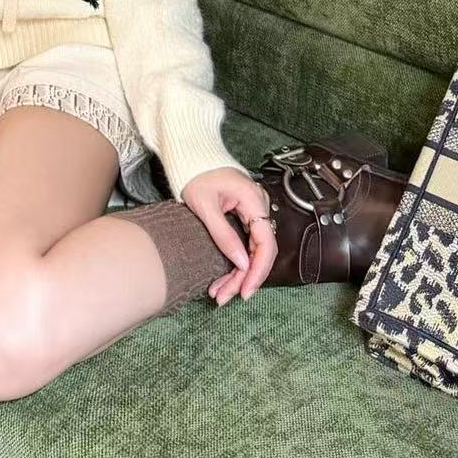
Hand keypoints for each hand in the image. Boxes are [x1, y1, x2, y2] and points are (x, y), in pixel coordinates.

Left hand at [179, 166, 275, 305]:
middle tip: (224, 297)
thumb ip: (223, 234)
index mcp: (253, 200)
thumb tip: (242, 264)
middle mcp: (259, 207)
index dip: (258, 270)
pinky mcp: (246, 219)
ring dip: (238, 276)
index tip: (245, 291)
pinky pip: (246, 246)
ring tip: (219, 294)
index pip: (265, 242)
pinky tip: (224, 280)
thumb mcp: (204, 206)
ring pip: (253, 252)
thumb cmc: (196, 176)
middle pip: (261, 252)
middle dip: (244, 278)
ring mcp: (253, 213)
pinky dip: (235, 264)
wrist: (192, 160)